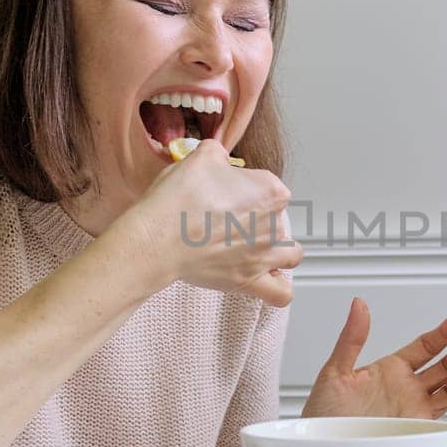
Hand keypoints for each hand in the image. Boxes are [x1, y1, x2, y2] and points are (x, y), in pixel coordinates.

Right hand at [127, 139, 301, 305]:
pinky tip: (267, 278)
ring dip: (277, 250)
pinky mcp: (250, 280)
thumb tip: (220, 159)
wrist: (157, 238)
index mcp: (270, 190)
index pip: (268, 185)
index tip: (226, 191)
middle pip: (277, 218)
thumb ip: (220, 153)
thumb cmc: (177, 201)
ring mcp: (264, 255)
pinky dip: (277, 287)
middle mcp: (274, 224)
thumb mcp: (201, 157)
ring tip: (254, 246)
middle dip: (256, 217)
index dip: (246, 187)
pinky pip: (280, 293)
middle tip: (226, 218)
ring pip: (289, 254)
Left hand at [303, 299, 446, 419]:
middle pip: (444, 367)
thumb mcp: (335, 372)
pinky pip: (445, 426)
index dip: (443, 333)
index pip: (425, 347)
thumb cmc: (323, 415)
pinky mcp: (416, 434)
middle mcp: (406, 390)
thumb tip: (358, 306)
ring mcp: (413, 412)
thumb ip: (351, 338)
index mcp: (391, 370)